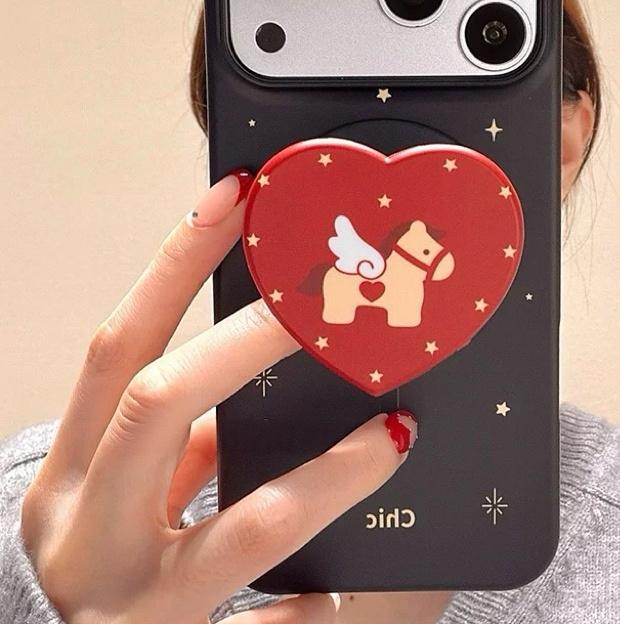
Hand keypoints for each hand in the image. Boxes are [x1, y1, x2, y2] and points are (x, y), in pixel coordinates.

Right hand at [20, 169, 417, 623]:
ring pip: (248, 521)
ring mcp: (128, 601)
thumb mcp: (131, 495)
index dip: (174, 263)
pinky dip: (324, 586)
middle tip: (325, 305)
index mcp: (69, 472)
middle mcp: (80, 530)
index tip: (237, 194)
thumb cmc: (117, 568)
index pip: (119, 344)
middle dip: (249, 339)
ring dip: (332, 472)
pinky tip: (359, 556)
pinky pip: (277, 616)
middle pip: (158, 401)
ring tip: (394, 431)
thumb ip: (182, 441)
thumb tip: (253, 376)